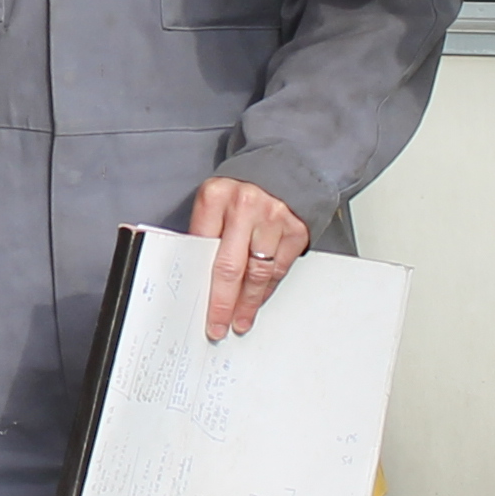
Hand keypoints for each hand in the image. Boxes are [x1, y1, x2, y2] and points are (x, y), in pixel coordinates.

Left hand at [184, 177, 308, 341]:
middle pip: (230, 267)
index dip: (200, 283)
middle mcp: (245, 206)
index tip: (197, 308)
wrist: (282, 169)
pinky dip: (267, 288)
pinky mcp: (297, 229)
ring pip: (259, 273)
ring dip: (249, 302)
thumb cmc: (240, 192)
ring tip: (241, 320)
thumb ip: (205, 233)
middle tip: (218, 326)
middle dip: (223, 303)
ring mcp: (274, 218)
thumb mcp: (214, 202)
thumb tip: (197, 278)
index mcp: (215, 196)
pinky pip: (280, 269)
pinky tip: (258, 299)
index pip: (202, 249)